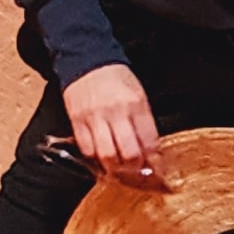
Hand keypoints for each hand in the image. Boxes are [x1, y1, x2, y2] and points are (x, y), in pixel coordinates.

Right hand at [63, 62, 165, 186]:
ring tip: (119, 170)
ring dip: (115, 168)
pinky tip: (101, 158)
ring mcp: (95, 117)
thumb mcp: (139, 94)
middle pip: (129, 153)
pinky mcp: (77, 120)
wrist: (87, 61)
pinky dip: (95, 158)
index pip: (150, 142)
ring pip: (107, 155)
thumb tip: (152, 152)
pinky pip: (87, 148)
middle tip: (136, 171)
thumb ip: (145, 122)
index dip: (155, 161)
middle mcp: (116, 112)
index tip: (156, 169)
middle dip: (135, 169)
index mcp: (136, 104)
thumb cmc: (116, 79)